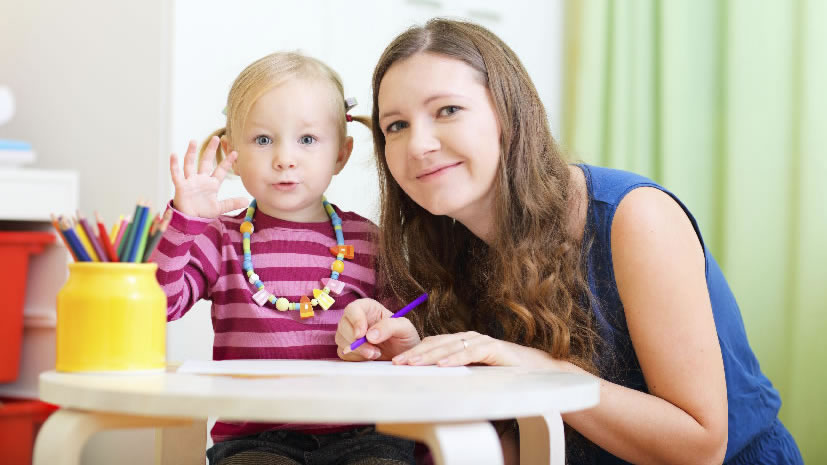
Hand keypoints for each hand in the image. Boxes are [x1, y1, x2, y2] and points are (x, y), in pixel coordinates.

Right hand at [169, 137, 247, 217]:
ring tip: (193, 141)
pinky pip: (176, 174)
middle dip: (211, 150)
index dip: (227, 162)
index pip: (220, 170)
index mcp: (211, 184)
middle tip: (216, 138)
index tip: (235, 152)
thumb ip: (232, 203)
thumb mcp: (220, 208)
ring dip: (191, 153)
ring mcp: (190, 181)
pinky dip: (174, 165)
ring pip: (190, 164)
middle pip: (206, 161)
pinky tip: (174, 154)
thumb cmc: (203, 212)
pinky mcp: (180, 185)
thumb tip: (246, 201)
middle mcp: (201, 179)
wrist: (189, 220)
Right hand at [335, 298, 420, 361]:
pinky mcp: (348, 349)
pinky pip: (343, 354)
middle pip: (343, 325)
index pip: (353, 309)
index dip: (355, 321)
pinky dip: (356, 358)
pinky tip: (369, 358)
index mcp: (368, 308)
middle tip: (374, 351)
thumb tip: (370, 336)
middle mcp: (355, 319)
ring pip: (341, 340)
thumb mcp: (404, 327)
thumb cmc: (404, 336)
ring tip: (376, 354)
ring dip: (357, 351)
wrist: (404, 354)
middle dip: (356, 341)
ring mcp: (349, 334)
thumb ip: (389, 326)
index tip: (362, 334)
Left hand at [392, 331, 566, 369]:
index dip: (415, 352)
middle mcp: (468, 338)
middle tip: (398, 362)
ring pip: (450, 347)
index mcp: (461, 342)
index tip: (397, 361)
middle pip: (436, 344)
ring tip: (413, 363)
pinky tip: (443, 365)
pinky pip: (471, 353)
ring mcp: (480, 341)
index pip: (433, 345)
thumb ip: (456, 373)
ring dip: (430, 356)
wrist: (535, 370)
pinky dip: (456, 359)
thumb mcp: (473, 373)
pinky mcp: (493, 348)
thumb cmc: (502, 372)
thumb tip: (431, 381)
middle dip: (416, 353)